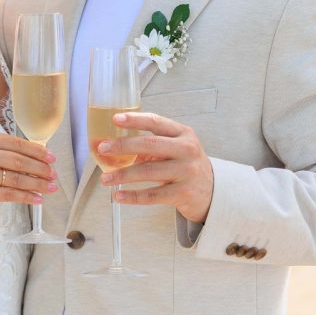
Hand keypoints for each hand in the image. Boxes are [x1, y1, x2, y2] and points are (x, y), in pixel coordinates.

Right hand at [0, 129, 56, 211]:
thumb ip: (5, 152)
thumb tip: (40, 160)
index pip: (17, 143)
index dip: (37, 151)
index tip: (52, 158)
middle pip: (18, 161)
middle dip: (40, 168)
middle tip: (54, 174)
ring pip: (16, 179)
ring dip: (37, 184)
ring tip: (51, 187)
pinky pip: (9, 194)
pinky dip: (26, 196)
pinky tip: (37, 198)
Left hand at [98, 111, 213, 222]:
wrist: (212, 191)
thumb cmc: (186, 165)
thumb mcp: (176, 149)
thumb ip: (151, 145)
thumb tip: (113, 146)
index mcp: (183, 134)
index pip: (156, 122)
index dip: (135, 119)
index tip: (115, 119)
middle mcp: (187, 150)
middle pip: (150, 145)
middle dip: (123, 146)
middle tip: (102, 148)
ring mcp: (186, 171)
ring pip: (148, 171)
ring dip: (123, 174)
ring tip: (105, 178)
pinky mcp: (183, 193)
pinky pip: (152, 195)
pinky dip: (133, 196)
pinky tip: (118, 195)